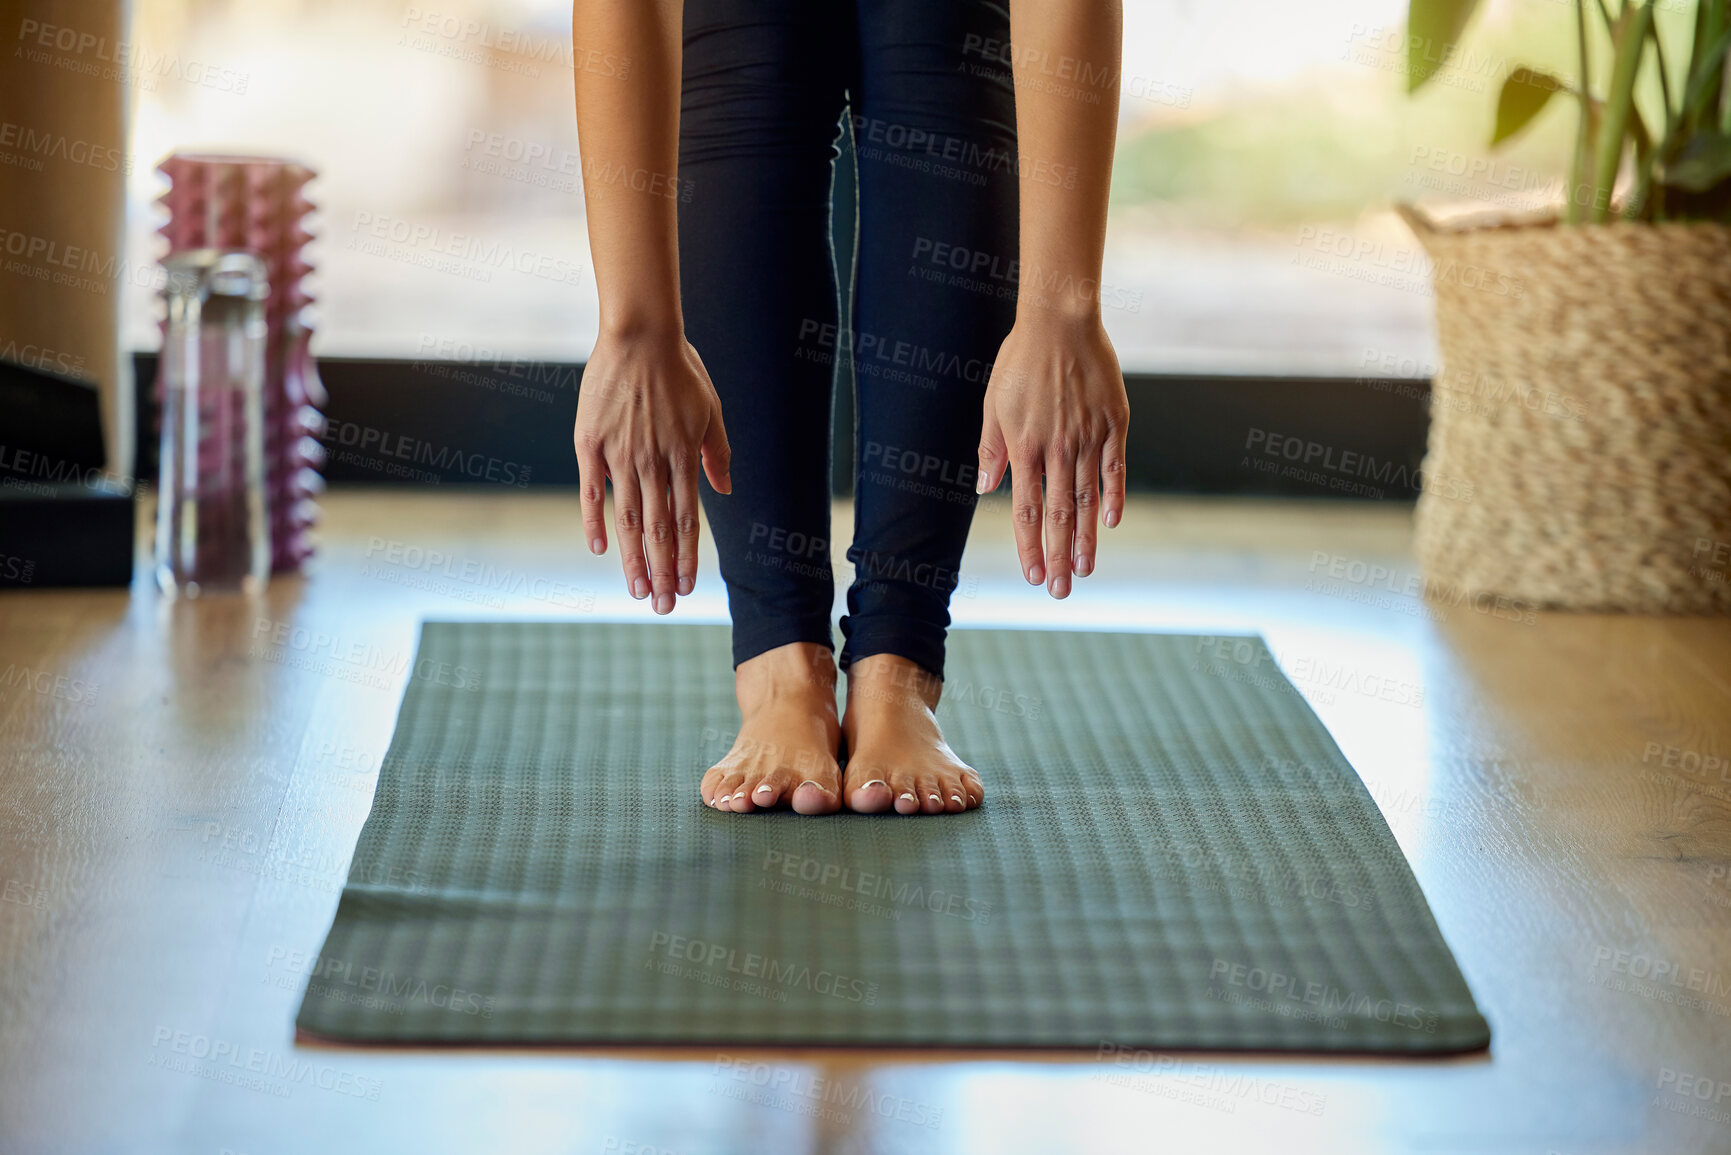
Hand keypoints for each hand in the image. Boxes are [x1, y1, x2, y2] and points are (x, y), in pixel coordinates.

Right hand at [574, 328, 731, 613]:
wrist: (640, 334)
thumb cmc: (680, 369)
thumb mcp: (711, 410)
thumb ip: (717, 454)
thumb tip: (724, 490)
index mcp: (683, 458)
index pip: (686, 520)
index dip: (687, 557)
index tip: (688, 586)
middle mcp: (653, 463)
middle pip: (657, 530)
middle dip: (663, 572)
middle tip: (663, 606)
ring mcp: (620, 455)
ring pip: (627, 519)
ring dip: (633, 558)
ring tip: (639, 590)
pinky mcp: (590, 443)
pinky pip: (592, 491)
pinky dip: (594, 521)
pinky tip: (599, 548)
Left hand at [975, 313, 1127, 598]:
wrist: (1060, 323)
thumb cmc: (1021, 361)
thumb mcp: (994, 404)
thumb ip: (992, 449)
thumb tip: (988, 489)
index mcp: (1024, 447)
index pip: (1026, 510)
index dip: (1030, 545)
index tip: (1033, 575)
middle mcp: (1057, 449)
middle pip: (1060, 515)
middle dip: (1058, 556)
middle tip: (1060, 590)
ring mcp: (1089, 438)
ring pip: (1088, 499)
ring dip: (1087, 538)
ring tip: (1085, 570)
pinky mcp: (1114, 423)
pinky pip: (1115, 468)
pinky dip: (1114, 497)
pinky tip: (1111, 523)